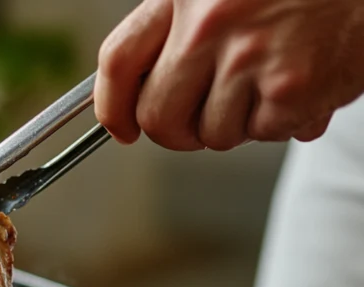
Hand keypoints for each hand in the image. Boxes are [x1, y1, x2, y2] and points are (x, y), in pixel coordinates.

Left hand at [95, 0, 363, 150]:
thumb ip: (179, 27)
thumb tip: (135, 94)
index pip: (119, 62)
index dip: (112, 107)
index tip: (120, 127)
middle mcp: (210, 24)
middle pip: (158, 117)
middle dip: (177, 130)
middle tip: (202, 117)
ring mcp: (251, 58)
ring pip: (212, 134)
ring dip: (236, 122)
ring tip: (267, 83)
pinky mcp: (293, 89)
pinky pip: (264, 134)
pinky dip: (282, 122)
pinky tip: (300, 84)